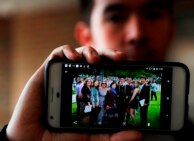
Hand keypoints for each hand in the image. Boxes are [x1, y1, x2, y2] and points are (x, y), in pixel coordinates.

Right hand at [6, 45, 140, 140]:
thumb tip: (137, 134)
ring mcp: (63, 74)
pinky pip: (58, 54)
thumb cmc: (61, 138)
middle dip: (108, 54)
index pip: (106, 73)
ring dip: (90, 51)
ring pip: (80, 53)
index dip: (116, 67)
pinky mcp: (47, 71)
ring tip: (95, 60)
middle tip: (119, 58)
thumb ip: (112, 135)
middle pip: (96, 60)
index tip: (128, 65)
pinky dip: (67, 51)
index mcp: (89, 91)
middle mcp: (78, 80)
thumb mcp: (92, 136)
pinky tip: (73, 57)